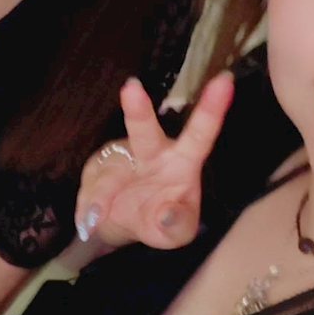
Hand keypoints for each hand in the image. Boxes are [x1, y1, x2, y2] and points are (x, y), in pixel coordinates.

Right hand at [74, 72, 233, 249]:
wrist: (123, 224)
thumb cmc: (161, 221)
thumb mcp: (176, 233)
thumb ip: (177, 226)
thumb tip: (167, 213)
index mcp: (182, 161)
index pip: (199, 135)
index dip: (212, 109)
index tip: (224, 81)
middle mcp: (152, 151)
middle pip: (144, 130)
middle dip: (137, 109)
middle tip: (131, 88)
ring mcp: (121, 157)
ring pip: (110, 171)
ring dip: (102, 195)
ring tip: (96, 219)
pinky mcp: (95, 168)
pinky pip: (90, 188)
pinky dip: (89, 208)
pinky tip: (91, 222)